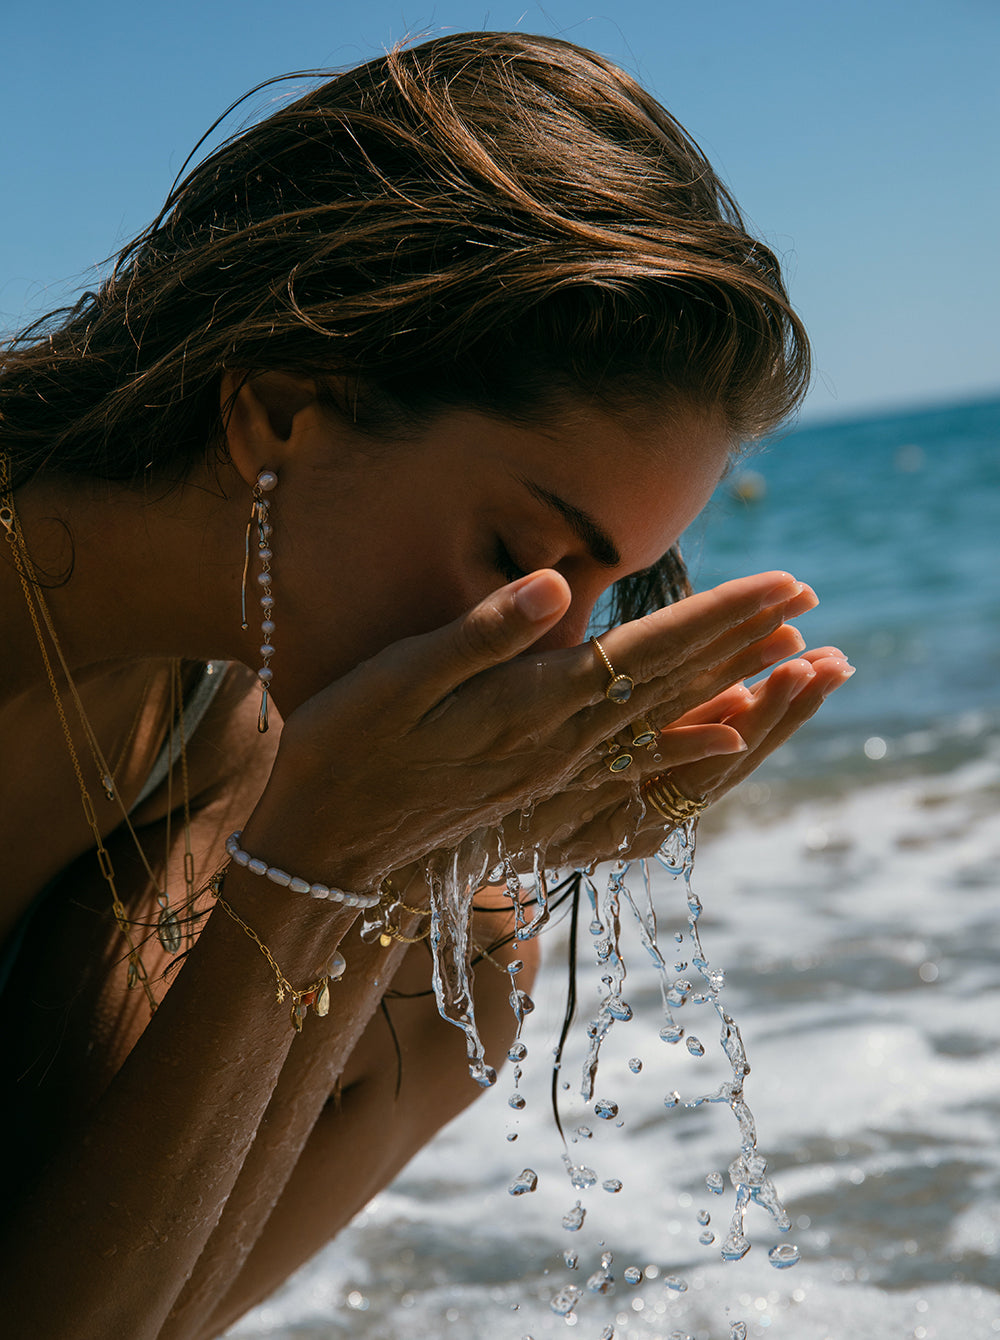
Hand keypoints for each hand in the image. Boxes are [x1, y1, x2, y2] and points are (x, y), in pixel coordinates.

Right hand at [246, 567, 814, 887]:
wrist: (321, 850)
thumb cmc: (343, 748)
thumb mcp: (398, 677)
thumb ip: (485, 634)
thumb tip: (563, 588)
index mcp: (533, 705)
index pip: (651, 649)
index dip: (722, 616)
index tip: (787, 586)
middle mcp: (562, 746)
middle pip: (675, 686)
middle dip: (747, 641)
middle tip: (810, 605)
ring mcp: (558, 778)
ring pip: (669, 728)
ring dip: (736, 690)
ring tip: (793, 663)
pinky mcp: (544, 799)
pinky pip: (640, 773)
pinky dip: (692, 751)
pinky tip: (725, 743)